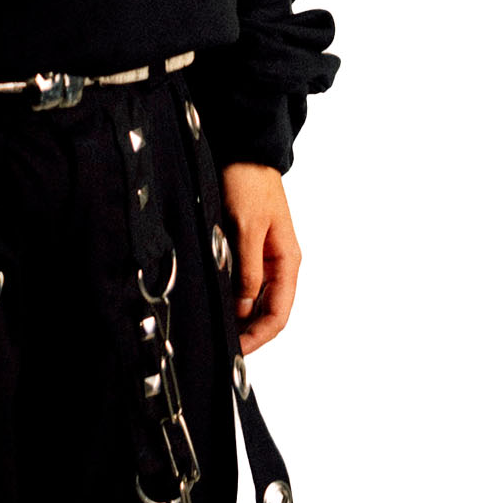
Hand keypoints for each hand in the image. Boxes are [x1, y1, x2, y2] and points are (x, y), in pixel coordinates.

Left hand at [218, 163, 300, 355]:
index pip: (278, 314)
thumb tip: (245, 308)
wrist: (244, 150)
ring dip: (239, 315)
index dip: (259, 337)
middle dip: (248, 332)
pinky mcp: (249, 245)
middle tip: (220, 345)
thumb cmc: (249, 184)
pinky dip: (232, 295)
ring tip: (215, 327)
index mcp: (287, 261)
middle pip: (268, 311)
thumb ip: (248, 269)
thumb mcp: (246, 228)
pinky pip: (244, 280)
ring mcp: (264, 255)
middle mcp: (279, 263)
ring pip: (255, 298)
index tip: (237, 351)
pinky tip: (216, 300)